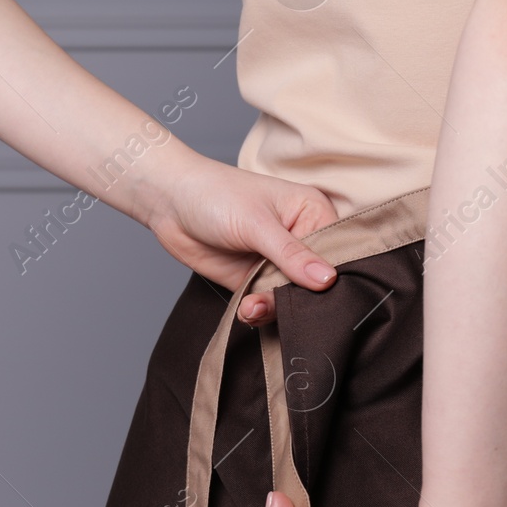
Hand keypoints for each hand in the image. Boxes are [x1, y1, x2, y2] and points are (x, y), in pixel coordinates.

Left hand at [141, 155, 339, 324]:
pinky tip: (247, 309)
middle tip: (281, 306)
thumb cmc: (214, 194)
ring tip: (253, 306)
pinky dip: (260, 312)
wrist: (169, 203)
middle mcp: (301, 239)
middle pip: (316, 281)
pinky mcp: (255, 280)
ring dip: (275, 308)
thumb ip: (291, 255)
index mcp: (313, 213)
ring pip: (292, 297)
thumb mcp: (256, 224)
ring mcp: (277, 262)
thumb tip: (327, 280)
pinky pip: (268, 304)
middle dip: (300, 298)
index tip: (322, 298)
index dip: (331, 278)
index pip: (337, 253)